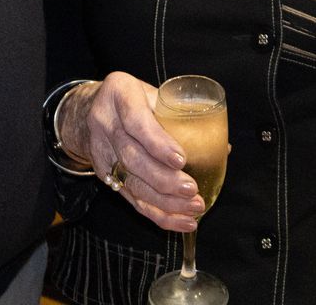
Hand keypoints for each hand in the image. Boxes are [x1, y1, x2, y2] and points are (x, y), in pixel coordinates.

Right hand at [58, 73, 204, 231]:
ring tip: (193, 208)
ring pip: (131, 182)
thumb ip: (183, 115)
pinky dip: (156, 214)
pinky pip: (131, 199)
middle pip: (132, 157)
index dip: (158, 143)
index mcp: (120, 94)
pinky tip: (179, 221)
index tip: (181, 159)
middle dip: (164, 179)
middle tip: (192, 190)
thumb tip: (223, 148)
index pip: (136, 122)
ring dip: (164, 201)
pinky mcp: (104, 175)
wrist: (92, 108)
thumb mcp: (154, 92)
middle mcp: (105, 124)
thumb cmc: (135, 98)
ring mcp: (102, 152)